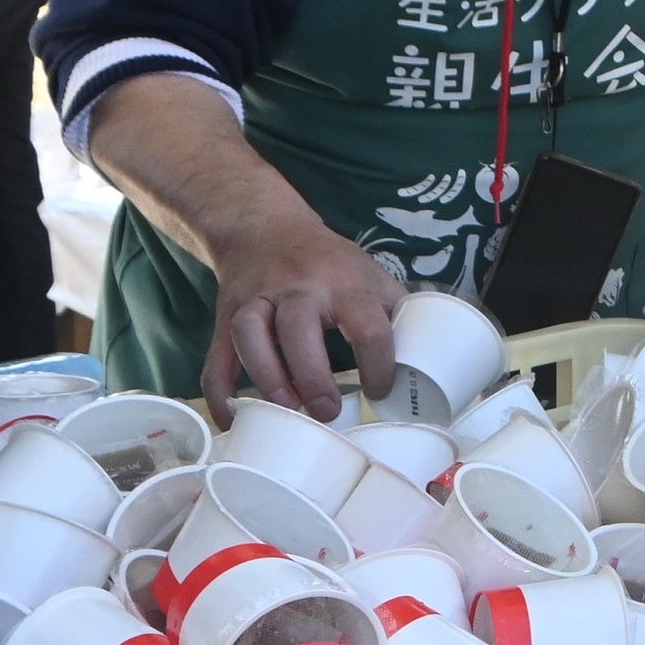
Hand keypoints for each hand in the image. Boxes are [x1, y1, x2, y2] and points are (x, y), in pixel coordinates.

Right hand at [201, 209, 402, 422]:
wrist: (263, 226)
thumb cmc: (325, 260)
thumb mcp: (367, 273)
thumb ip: (393, 310)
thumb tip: (429, 358)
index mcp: (342, 281)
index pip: (367, 325)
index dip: (378, 365)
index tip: (380, 390)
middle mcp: (296, 288)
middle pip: (299, 330)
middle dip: (313, 377)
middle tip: (328, 411)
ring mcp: (255, 300)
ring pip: (250, 337)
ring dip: (267, 380)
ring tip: (288, 410)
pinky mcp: (225, 317)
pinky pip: (216, 357)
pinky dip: (220, 393)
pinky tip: (235, 419)